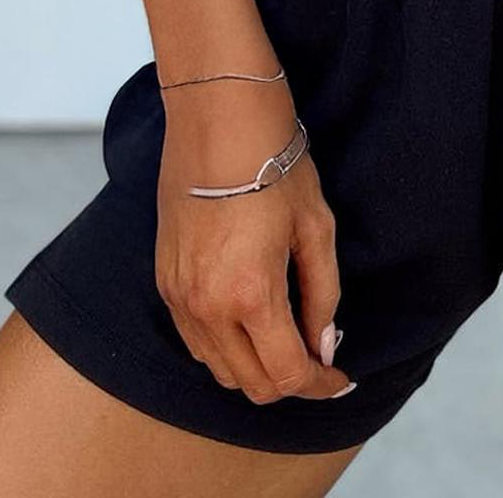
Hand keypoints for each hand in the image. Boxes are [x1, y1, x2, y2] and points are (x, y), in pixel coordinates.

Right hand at [155, 80, 354, 402]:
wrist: (218, 118)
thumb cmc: (274, 163)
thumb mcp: (316, 228)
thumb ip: (322, 295)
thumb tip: (322, 345)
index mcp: (251, 294)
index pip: (287, 375)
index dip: (319, 385)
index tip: (338, 377)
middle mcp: (207, 306)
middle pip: (251, 384)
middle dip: (289, 381)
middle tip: (317, 359)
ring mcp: (179, 296)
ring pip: (219, 369)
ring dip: (255, 367)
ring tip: (285, 337)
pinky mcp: (164, 281)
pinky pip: (194, 340)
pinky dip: (224, 346)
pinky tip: (249, 319)